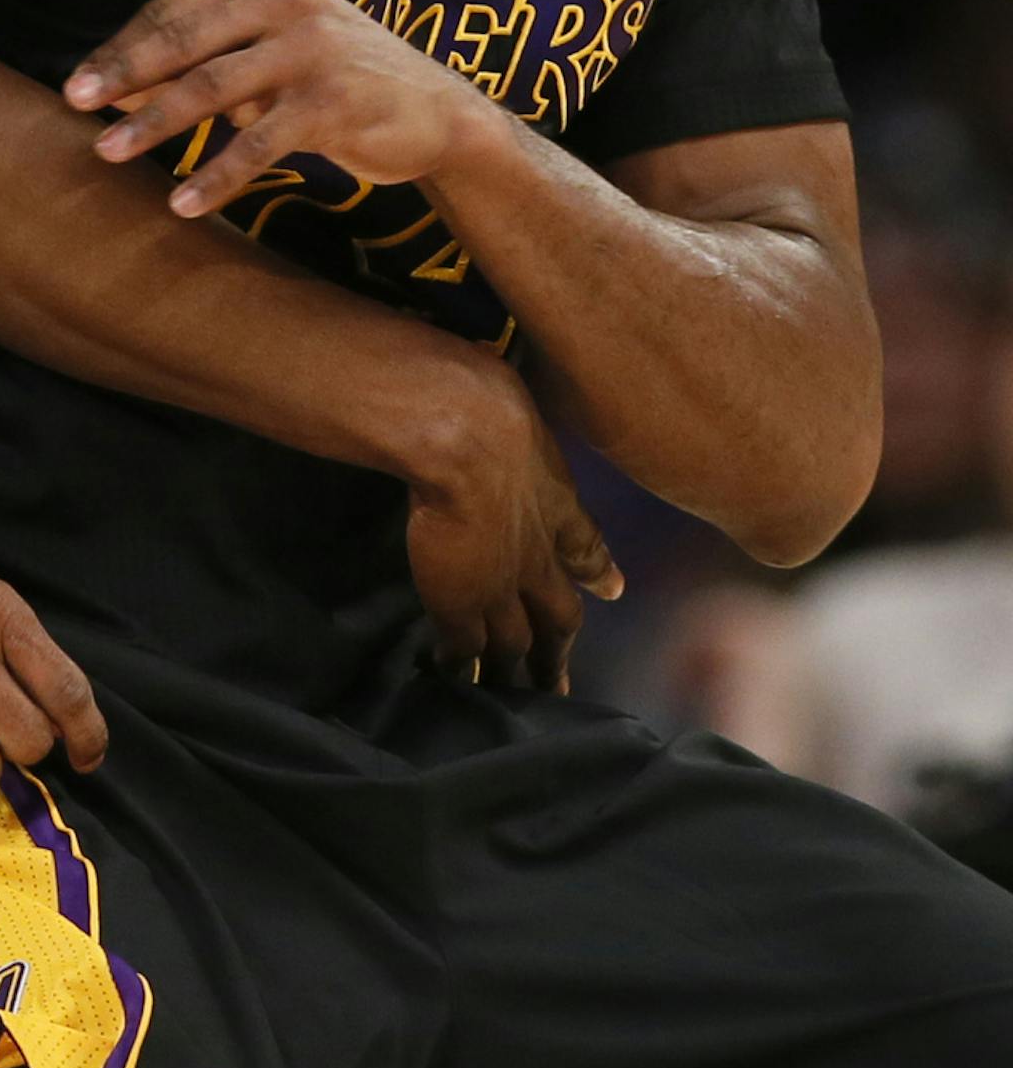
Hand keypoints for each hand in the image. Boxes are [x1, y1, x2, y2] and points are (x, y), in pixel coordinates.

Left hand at [65, 0, 484, 213]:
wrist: (437, 111)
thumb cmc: (336, 78)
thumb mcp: (269, 54)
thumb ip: (204, 63)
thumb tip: (116, 93)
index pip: (172, 13)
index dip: (121, 49)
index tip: (78, 84)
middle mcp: (285, 2)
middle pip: (183, 41)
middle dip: (122, 75)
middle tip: (74, 104)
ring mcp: (311, 48)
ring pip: (213, 86)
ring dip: (155, 123)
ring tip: (108, 153)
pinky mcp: (333, 100)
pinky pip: (260, 141)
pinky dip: (217, 174)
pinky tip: (183, 202)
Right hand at [404, 357, 623, 694]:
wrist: (466, 433)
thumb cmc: (484, 400)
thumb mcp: (514, 400)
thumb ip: (507, 406)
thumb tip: (488, 367)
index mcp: (552, 499)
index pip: (580, 543)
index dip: (593, 566)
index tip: (611, 587)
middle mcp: (535, 550)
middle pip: (557, 614)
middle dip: (560, 649)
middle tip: (564, 685)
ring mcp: (500, 583)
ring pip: (517, 643)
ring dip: (519, 673)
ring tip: (516, 701)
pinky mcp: (461, 602)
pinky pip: (467, 647)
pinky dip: (464, 665)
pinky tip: (457, 678)